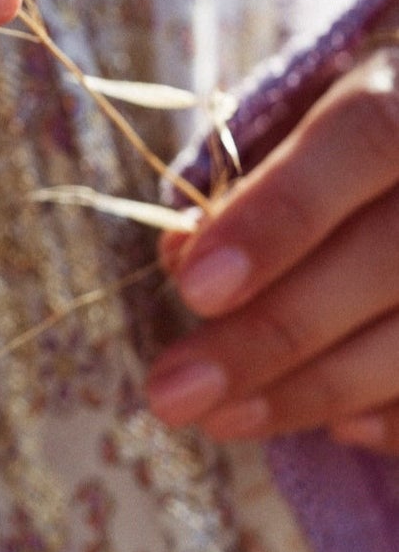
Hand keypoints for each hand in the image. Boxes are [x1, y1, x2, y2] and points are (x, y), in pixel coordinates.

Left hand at [147, 40, 398, 451]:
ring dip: (316, 390)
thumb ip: (251, 183)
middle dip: (272, 334)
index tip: (193, 286)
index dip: (278, 216)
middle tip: (174, 390)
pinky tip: (336, 429)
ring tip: (219, 418)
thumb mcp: (309, 122)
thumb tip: (181, 258)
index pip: (361, 141)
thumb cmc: (361, 136)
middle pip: (387, 256)